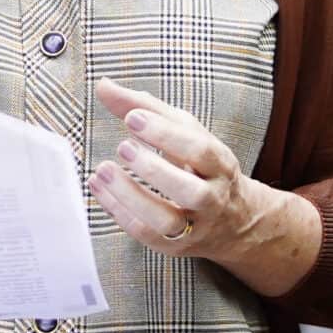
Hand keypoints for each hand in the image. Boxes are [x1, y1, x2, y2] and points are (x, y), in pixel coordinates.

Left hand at [88, 78, 320, 295]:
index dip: (167, 134)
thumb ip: (145, 107)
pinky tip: (99, 189)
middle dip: (155, 170)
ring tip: (103, 170)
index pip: (200, 151)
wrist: (233, 221)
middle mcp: (212, 199)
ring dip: (131, 196)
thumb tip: (103, 85)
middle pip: (190, 191)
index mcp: (220, 165)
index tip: (133, 118)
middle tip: (123, 148)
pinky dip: (118, 212)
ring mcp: (194, 227)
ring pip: (167, 220)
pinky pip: (146, 234)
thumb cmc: (200, 166)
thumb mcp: (184, 132)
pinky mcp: (174, 246)